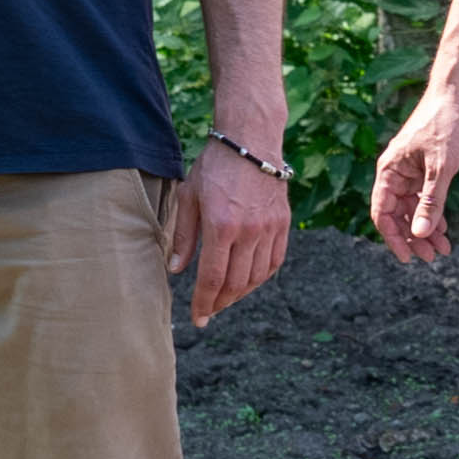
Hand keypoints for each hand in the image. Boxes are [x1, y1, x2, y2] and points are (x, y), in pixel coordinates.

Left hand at [166, 150, 290, 323]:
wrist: (251, 140)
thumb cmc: (215, 166)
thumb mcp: (189, 197)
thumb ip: (184, 236)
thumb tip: (176, 269)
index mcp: (221, 225)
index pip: (213, 278)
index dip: (204, 303)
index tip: (197, 318)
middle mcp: (249, 231)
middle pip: (236, 283)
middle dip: (220, 303)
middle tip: (208, 312)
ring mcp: (269, 228)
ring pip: (257, 277)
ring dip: (240, 294)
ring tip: (225, 298)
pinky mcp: (283, 224)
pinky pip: (275, 262)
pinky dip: (261, 277)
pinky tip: (248, 281)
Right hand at [368, 80, 458, 264]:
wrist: (454, 95)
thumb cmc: (443, 125)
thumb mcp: (440, 169)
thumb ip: (431, 202)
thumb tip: (421, 233)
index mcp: (389, 172)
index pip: (383, 213)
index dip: (394, 237)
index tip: (408, 257)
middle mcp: (395, 173)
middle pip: (398, 214)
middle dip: (414, 236)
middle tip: (431, 257)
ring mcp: (409, 171)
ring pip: (413, 208)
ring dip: (426, 227)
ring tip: (442, 248)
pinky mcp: (423, 167)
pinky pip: (423, 197)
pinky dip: (433, 212)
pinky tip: (443, 227)